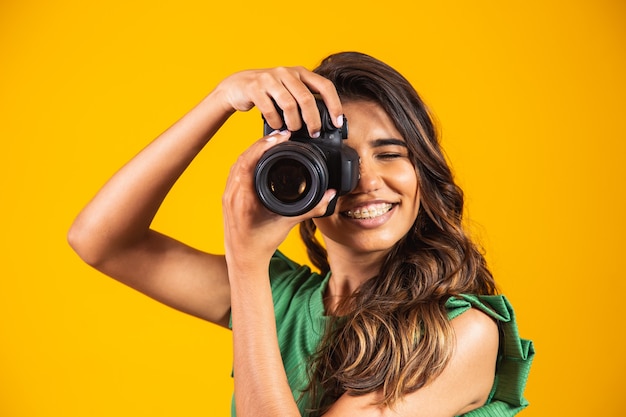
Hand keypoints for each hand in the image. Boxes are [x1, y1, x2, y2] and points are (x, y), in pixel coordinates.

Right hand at [212, 66, 343, 137]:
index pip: (325, 86)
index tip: (337, 123)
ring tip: (293, 130)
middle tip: (314, 132)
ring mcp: (270, 79)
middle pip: (307, 98)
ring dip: (293, 123)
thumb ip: (304, 99)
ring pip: (289, 105)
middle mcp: (286, 72)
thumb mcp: (289, 89)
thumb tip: (324, 121)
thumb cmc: (268, 91)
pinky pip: (270, 110)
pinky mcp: (255, 88)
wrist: (238, 85)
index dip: (334, 105)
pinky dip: (276, 122)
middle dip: (313, 120)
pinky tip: (277, 126)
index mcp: (300, 72)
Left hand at [222, 130, 336, 274]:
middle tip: (281, 136)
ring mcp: (227, 194)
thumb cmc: (262, 245)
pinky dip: (248, 160)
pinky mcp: (228, 196)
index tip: (280, 137)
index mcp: (243, 199)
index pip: (249, 162)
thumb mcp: (288, 224)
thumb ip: (311, 208)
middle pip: (243, 157)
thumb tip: (330, 195)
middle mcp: (232, 194)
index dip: (264, 145)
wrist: (244, 260)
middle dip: (262, 143)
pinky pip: (236, 171)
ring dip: (254, 150)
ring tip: (272, 142)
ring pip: (238, 163)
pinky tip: (260, 156)